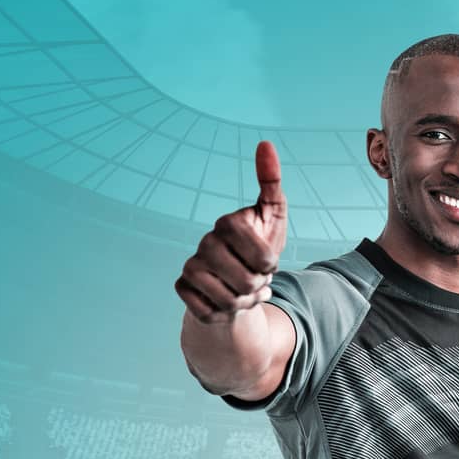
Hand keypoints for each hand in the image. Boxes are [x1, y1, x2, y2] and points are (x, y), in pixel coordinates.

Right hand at [175, 140, 289, 322]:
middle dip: (260, 286)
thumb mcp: (274, 216)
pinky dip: (225, 314)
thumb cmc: (261, 245)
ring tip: (246, 291)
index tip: (269, 260)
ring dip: (245, 302)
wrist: (242, 282)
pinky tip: (226, 302)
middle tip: (258, 279)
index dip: (270, 263)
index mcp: (227, 224)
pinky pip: (209, 312)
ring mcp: (191, 266)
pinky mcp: (183, 289)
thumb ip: (271, 182)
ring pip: (229, 299)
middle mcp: (204, 242)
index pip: (259, 254)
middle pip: (245, 281)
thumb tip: (265, 143)